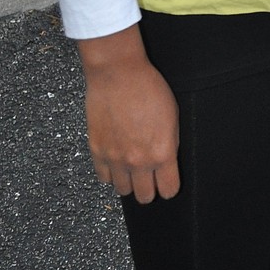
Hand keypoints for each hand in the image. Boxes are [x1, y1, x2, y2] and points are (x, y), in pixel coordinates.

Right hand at [78, 26, 180, 203]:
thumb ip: (170, 143)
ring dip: (129, 181)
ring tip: (132, 166)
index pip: (168, 190)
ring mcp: (115, 159)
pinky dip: (110, 172)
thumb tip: (168, 159)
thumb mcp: (173, 115)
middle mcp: (138, 161)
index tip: (167, 180)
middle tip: (150, 175)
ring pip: (123, 190)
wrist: (118, 74)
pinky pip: (104, 178)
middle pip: (145, 196)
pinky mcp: (97, 152)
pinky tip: (116, 160)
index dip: (169, 186)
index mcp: (162, 152)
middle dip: (149, 187)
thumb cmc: (148, 87)